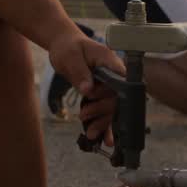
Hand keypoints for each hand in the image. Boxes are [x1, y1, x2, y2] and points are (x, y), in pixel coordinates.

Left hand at [46, 26, 124, 143]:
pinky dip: (104, 126)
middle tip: (84, 115)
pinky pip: (106, 112)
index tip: (96, 99)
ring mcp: (109, 87)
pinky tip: (103, 140)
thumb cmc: (68, 47)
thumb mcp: (70, 57)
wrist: (64, 46)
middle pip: (117, 100)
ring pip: (112, 110)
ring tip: (90, 133)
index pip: (121, 81)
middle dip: (102, 111)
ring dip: (103, 123)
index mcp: (110, 63)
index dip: (112, 95)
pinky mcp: (101, 96)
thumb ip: (80, 72)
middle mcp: (114, 76)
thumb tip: (88, 90)